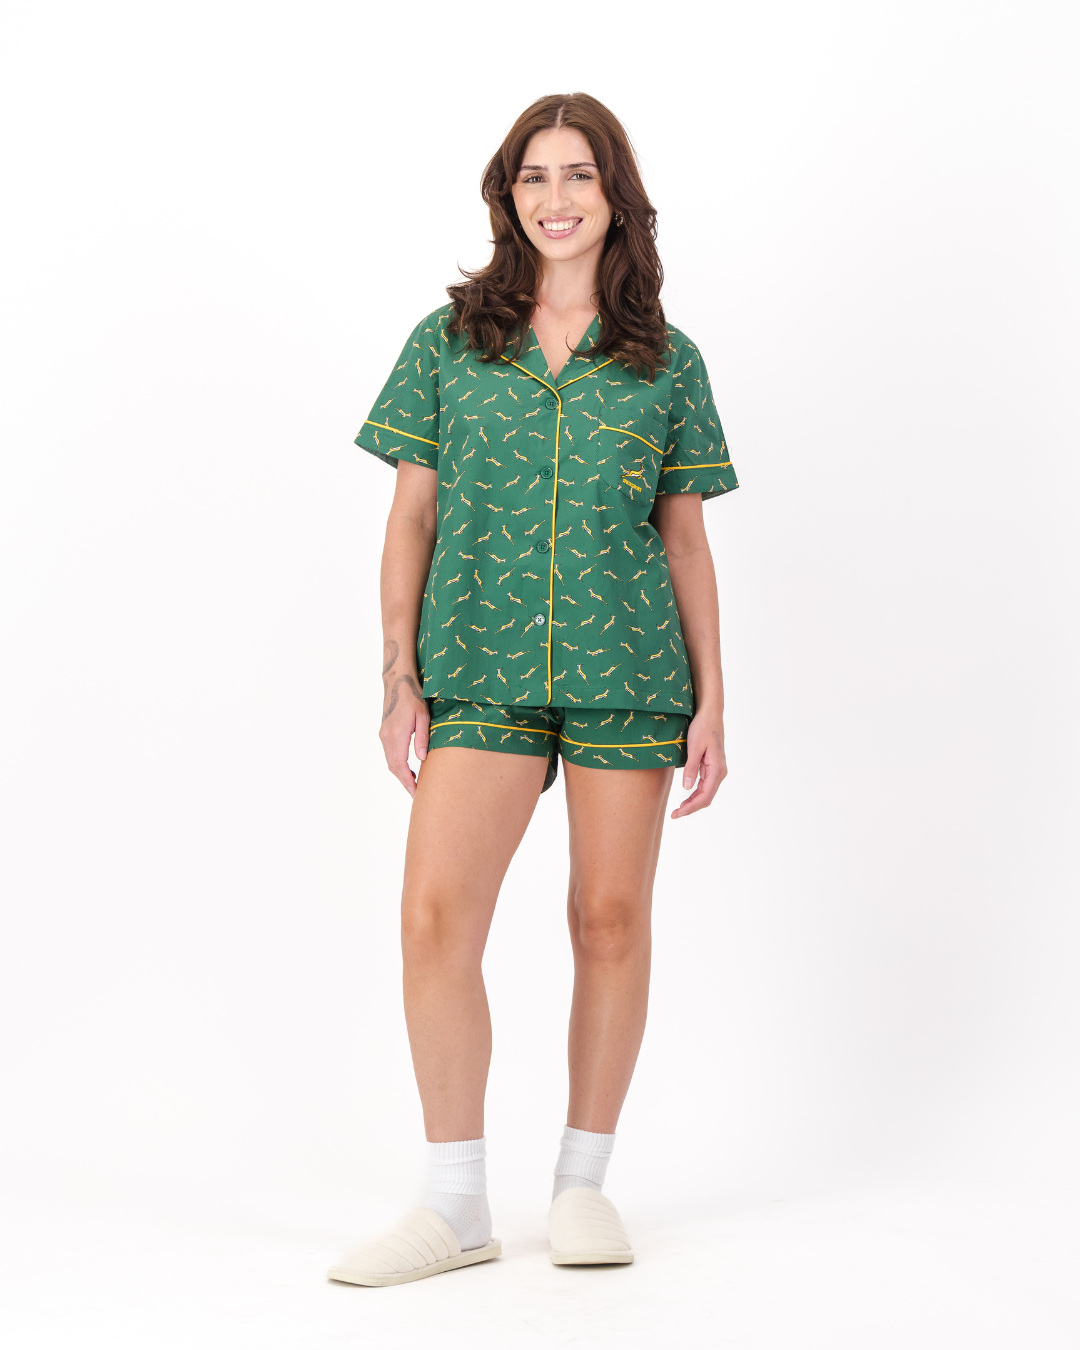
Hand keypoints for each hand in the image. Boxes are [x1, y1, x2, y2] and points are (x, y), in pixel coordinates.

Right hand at [379, 644, 429, 796]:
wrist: (397, 681)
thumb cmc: (414, 696)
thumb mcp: (423, 716)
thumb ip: (422, 738)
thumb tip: (422, 759)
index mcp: (396, 735)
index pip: (400, 766)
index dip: (407, 782)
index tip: (415, 793)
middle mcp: (386, 737)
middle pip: (393, 767)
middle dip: (404, 782)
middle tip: (417, 794)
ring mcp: (383, 735)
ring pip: (390, 761)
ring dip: (400, 774)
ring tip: (415, 784)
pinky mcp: (384, 732)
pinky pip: (390, 754)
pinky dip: (397, 765)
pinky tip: (408, 769)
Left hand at [671, 709, 726, 818]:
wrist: (710, 714)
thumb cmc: (702, 727)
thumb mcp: (694, 747)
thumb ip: (691, 767)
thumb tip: (686, 787)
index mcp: (717, 769)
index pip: (705, 795)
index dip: (691, 807)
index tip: (678, 813)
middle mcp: (720, 772)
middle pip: (706, 797)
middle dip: (691, 808)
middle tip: (675, 815)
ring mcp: (717, 770)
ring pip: (706, 793)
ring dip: (693, 802)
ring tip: (679, 809)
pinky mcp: (712, 767)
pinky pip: (705, 786)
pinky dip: (696, 794)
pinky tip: (686, 798)